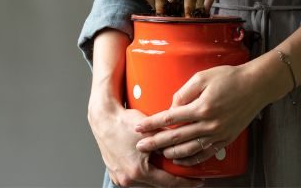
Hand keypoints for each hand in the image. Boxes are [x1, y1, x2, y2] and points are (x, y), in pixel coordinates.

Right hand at [88, 97, 203, 187]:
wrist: (103, 118)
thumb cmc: (125, 122)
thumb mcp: (153, 132)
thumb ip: (170, 142)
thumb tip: (188, 146)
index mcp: (138, 172)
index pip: (169, 183)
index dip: (186, 182)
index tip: (197, 182)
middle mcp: (128, 179)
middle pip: (157, 184)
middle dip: (172, 178)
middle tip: (186, 174)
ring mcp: (119, 178)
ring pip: (146, 181)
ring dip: (157, 175)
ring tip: (168, 166)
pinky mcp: (115, 173)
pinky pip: (135, 177)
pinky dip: (145, 172)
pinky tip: (151, 164)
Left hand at [134, 64, 267, 166]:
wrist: (256, 86)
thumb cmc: (230, 77)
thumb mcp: (203, 77)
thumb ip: (184, 93)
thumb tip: (172, 107)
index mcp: (201, 107)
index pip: (170, 118)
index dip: (152, 123)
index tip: (139, 128)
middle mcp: (209, 124)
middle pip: (176, 137)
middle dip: (155, 142)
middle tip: (141, 147)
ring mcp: (218, 133)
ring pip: (190, 149)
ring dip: (172, 153)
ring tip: (159, 154)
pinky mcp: (226, 139)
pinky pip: (206, 153)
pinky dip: (192, 159)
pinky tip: (182, 160)